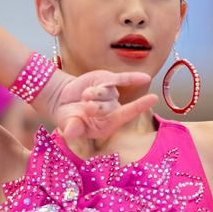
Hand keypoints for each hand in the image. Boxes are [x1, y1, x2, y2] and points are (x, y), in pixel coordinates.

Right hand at [36, 69, 157, 138]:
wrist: (60, 99)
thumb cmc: (67, 116)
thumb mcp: (67, 124)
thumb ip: (72, 128)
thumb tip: (71, 133)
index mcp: (106, 126)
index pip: (123, 116)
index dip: (137, 107)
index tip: (152, 99)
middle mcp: (112, 111)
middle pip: (111, 106)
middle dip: (97, 106)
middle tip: (86, 107)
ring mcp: (111, 96)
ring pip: (108, 91)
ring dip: (95, 93)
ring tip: (83, 96)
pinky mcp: (107, 81)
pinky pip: (121, 79)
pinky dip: (132, 77)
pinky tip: (145, 78)